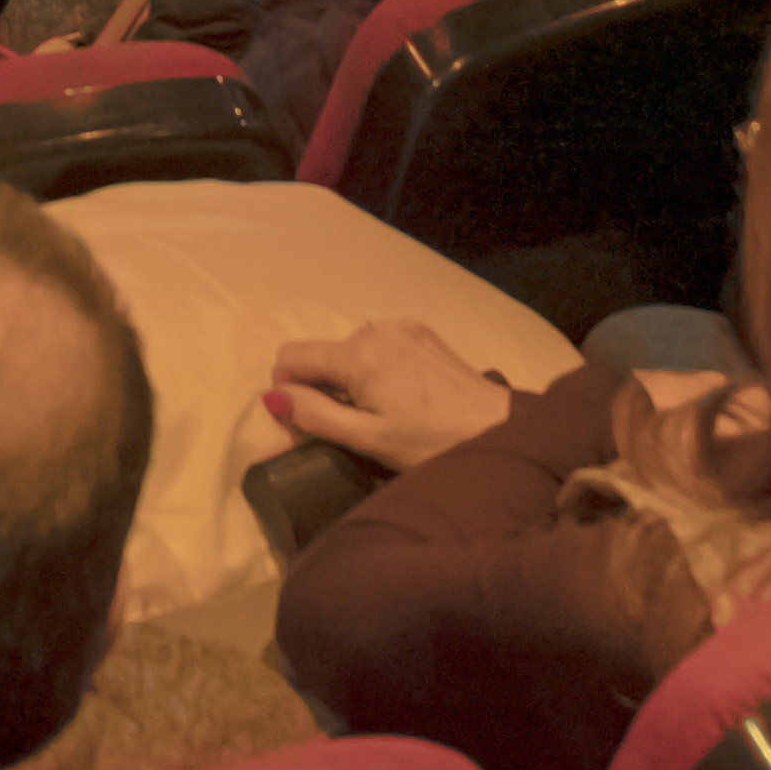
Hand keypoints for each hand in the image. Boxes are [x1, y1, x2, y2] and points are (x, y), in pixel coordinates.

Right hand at [265, 319, 524, 472]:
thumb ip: (315, 416)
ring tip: (383, 413)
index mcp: (357, 353)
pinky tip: (402, 396)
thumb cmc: (432, 442)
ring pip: (350, 351)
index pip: (291, 356)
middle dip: (325, 389)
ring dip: (352, 380)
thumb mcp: (368, 439)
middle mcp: (375, 329)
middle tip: (355, 427)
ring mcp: (402, 327)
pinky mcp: (422, 332)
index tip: (310, 422)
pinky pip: (379, 346)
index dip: (288, 389)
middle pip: (322, 355)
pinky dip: (377, 369)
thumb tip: (271, 396)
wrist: (498, 429)